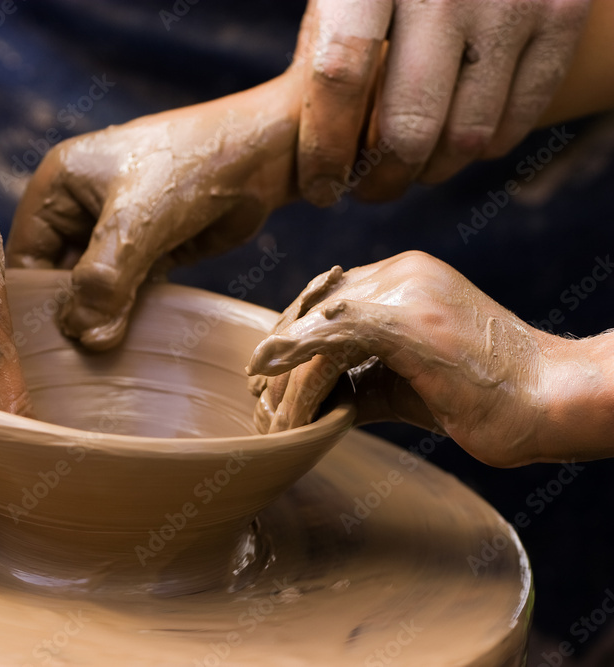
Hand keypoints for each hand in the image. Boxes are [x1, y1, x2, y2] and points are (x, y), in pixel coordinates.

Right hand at [6, 74, 302, 349]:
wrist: (263, 153)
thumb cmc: (192, 167)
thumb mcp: (138, 223)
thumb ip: (104, 281)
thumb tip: (84, 339)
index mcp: (57, 186)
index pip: (25, 256)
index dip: (35, 301)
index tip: (48, 346)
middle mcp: (79, 207)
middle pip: (57, 276)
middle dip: (71, 313)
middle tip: (82, 357)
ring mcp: (114, 230)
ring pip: (93, 288)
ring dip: (103, 317)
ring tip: (108, 355)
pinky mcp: (147, 249)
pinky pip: (125, 290)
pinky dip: (129, 312)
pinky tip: (135, 337)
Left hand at [245, 251, 608, 467]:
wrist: (552, 401)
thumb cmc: (488, 397)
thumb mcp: (406, 384)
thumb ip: (361, 381)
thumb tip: (316, 400)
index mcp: (405, 278)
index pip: (328, 303)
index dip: (293, 342)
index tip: (268, 379)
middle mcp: (401, 273)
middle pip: (313, 309)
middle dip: (281, 358)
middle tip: (259, 400)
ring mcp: (404, 291)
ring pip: (317, 326)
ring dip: (288, 376)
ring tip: (272, 416)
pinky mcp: (406, 320)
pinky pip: (331, 336)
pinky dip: (295, 359)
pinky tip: (267, 375)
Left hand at [296, 0, 589, 204]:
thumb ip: (328, 53)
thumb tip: (315, 148)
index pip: (338, 78)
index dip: (325, 148)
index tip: (320, 186)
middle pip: (408, 127)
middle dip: (381, 179)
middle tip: (367, 190)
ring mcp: (510, 1)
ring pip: (465, 137)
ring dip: (431, 171)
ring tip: (409, 166)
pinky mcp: (562, 14)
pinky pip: (516, 121)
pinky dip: (481, 149)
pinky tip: (455, 142)